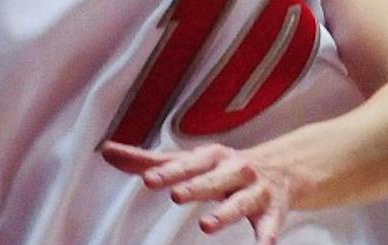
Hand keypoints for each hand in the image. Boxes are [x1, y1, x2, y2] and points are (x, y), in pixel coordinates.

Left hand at [101, 140, 292, 242]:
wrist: (281, 167)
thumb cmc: (223, 167)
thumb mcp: (190, 161)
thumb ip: (150, 161)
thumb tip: (107, 152)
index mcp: (212, 157)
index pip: (188, 164)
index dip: (169, 172)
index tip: (148, 179)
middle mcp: (234, 170)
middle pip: (214, 179)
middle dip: (196, 186)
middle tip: (176, 195)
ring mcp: (254, 190)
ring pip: (240, 202)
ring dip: (225, 212)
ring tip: (206, 225)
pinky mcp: (272, 211)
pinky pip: (270, 225)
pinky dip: (268, 235)